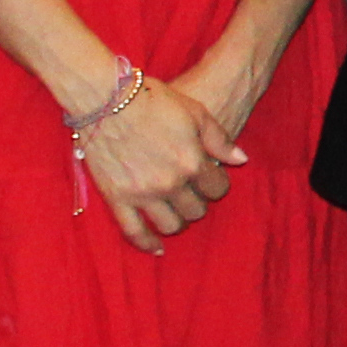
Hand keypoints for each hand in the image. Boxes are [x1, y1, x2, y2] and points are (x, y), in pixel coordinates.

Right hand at [70, 68, 237, 251]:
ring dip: (178, 221)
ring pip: (170, 224)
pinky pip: (134, 231)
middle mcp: (170, 183)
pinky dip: (147, 243)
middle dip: (198, 202)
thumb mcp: (195, 113)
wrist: (105, 99)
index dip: (216, 184)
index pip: (217, 188)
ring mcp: (142, 193)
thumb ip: (219, 140)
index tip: (210, 179)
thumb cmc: (153, 100)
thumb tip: (240, 160)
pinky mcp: (116, 198)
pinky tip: (157, 248)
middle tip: (191, 193)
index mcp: (192, 162)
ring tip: (176, 212)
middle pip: (195, 209)